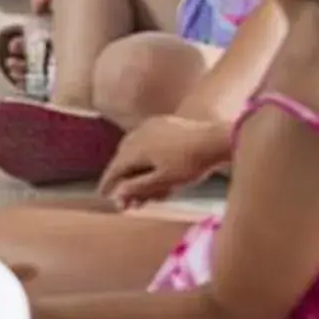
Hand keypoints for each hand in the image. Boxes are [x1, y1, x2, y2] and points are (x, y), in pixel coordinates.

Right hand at [102, 114, 229, 207]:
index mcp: (136, 150)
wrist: (215, 139)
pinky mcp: (162, 122)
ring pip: (131, 145)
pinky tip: (147, 158)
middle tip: (120, 191)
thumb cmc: (191, 164)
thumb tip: (117, 193)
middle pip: (121, 156)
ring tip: (132, 177)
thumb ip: (138, 187)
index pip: (115, 169)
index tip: (103, 196)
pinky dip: (139, 151)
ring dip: (128, 162)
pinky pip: (142, 137)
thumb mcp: (164, 181)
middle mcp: (138, 134)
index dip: (108, 183)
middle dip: (119, 175)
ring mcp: (150, 126)